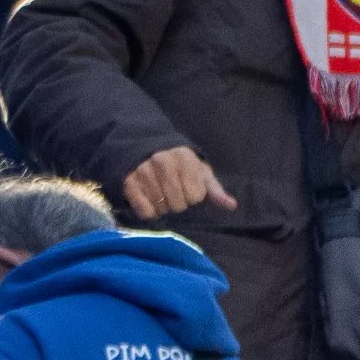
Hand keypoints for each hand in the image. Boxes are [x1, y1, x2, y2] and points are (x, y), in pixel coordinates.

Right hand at [121, 146, 236, 220]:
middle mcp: (162, 162)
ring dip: (163, 207)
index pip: (195, 196)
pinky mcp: (128, 181)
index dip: (193, 196)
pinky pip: (144, 210)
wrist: (147, 148)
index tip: (188, 187)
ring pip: (161, 208)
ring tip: (161, 194)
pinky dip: (149, 211)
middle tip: (173, 192)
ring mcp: (142, 170)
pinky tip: (150, 200)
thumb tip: (231, 205)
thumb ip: (215, 190)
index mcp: (184, 159)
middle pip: (178, 205)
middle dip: (178, 203)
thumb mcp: (200, 172)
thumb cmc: (181, 165)